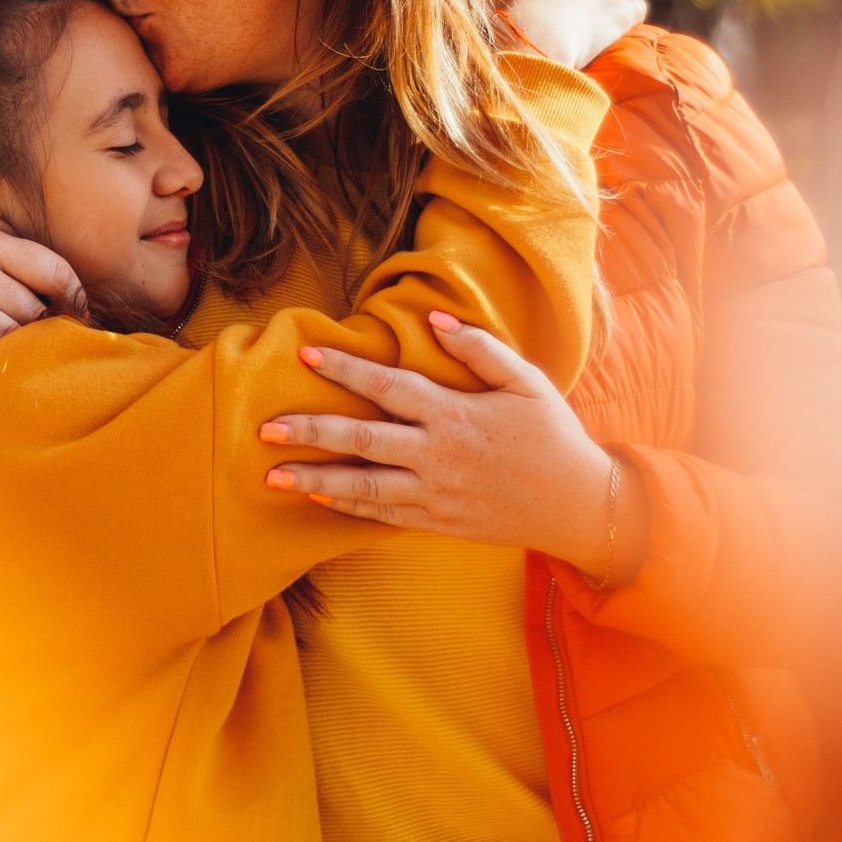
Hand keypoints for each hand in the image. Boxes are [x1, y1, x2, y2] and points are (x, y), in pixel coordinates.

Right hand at [0, 226, 85, 373]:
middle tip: (31, 335)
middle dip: (38, 325)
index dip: (74, 296)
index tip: (80, 314)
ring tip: (7, 347)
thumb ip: (12, 262)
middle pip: (33, 307)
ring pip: (9, 333)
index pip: (53, 268)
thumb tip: (68, 299)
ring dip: (13, 345)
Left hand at [260, 312, 649, 584]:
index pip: (389, 386)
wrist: (577, 505)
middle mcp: (437, 456)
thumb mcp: (526, 381)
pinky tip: (317, 497)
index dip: (345, 369)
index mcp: (455, 415)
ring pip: (364, 487)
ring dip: (315, 479)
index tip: (305, 356)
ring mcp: (435, 494)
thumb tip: (434, 318)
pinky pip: (384, 516)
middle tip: (264, 428)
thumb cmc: (551, 435)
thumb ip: (479, 349)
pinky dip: (348, 507)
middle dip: (311, 433)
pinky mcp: (438, 523)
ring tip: (271, 475)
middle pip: (363, 441)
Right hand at [487, 0, 646, 70]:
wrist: (532, 36)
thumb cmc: (502, 14)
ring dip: (602, 9)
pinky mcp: (619, 14)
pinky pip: (635, 8)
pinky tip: (626, 26)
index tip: (541, 12)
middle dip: (576, 0)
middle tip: (565, 27)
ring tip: (593, 32)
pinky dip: (632, 15)